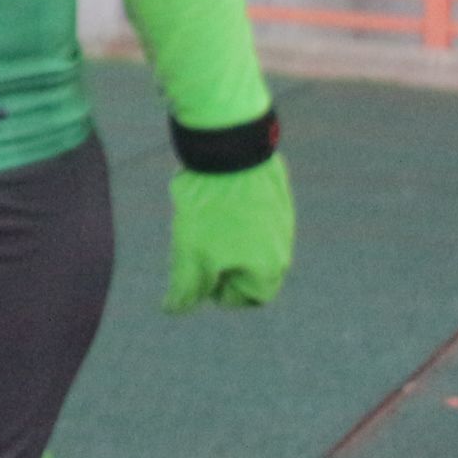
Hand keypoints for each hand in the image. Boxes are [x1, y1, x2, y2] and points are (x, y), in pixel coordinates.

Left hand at [165, 156, 294, 312]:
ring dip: (217, 232)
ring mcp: (281, 220)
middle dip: (213, 258)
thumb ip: (185, 289)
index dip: (211, 288)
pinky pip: (245, 213)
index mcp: (270, 270)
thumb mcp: (190, 256)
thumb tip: (174, 309)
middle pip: (240, 269)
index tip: (196, 264)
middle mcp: (283, 248)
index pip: (239, 299)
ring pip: (240, 240)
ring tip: (200, 211)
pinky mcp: (272, 194)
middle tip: (194, 236)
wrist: (229, 148)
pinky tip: (209, 192)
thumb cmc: (211, 210)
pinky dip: (225, 208)